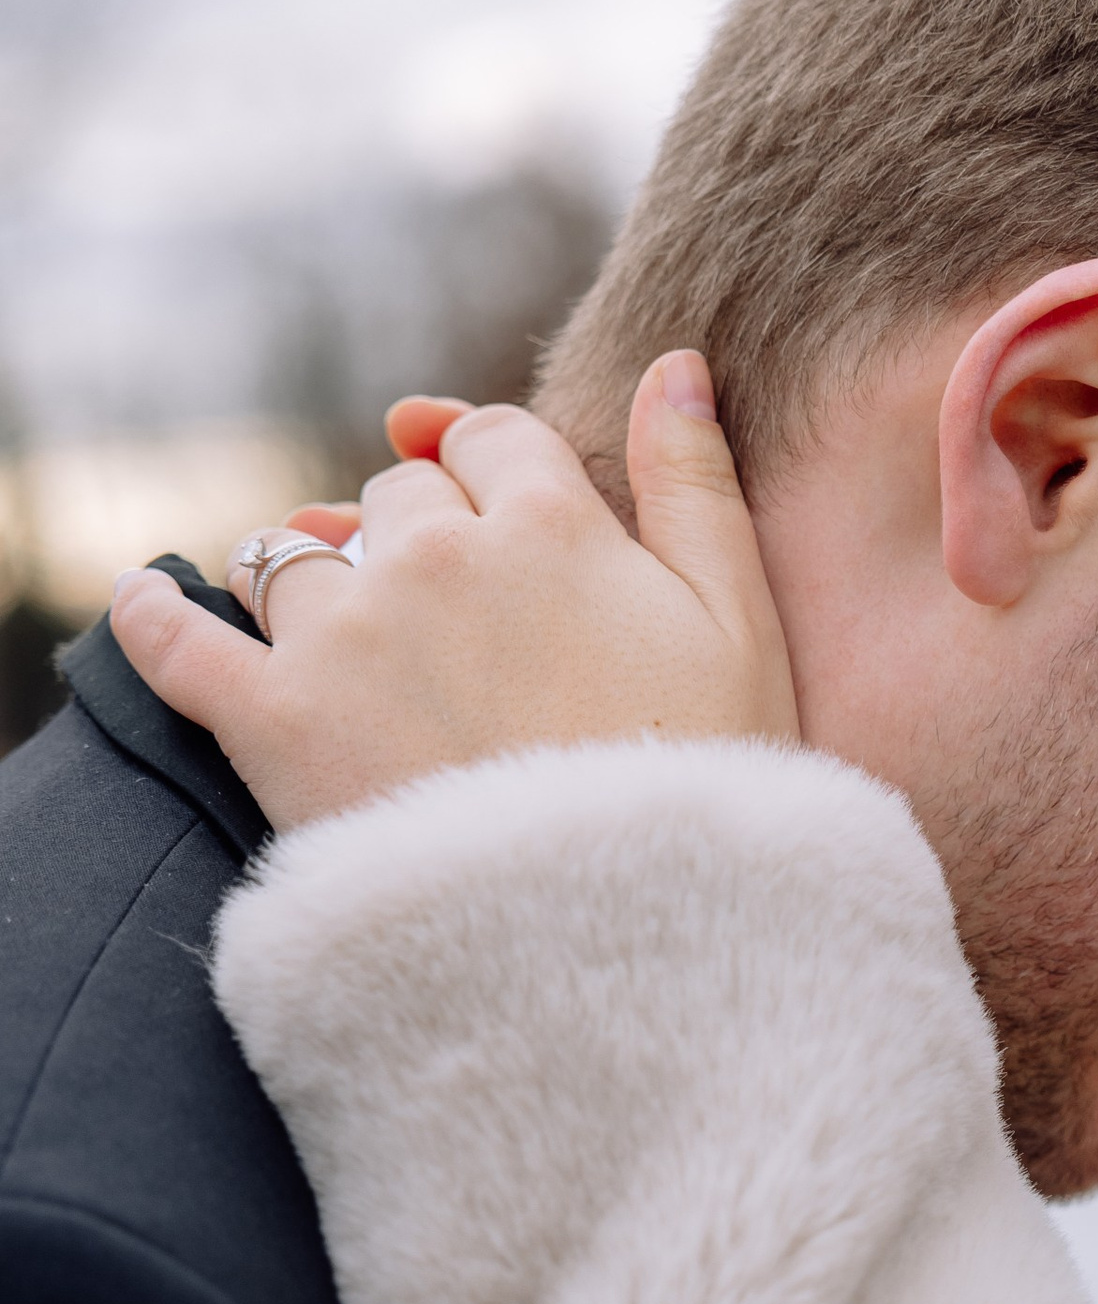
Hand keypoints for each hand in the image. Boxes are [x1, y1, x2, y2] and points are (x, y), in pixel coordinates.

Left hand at [110, 352, 798, 829]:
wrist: (631, 939)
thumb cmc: (709, 790)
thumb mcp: (743, 631)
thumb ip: (698, 486)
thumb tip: (675, 364)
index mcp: (551, 526)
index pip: (487, 441)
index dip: (493, 476)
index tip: (501, 523)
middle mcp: (436, 558)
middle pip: (393, 500)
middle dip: (418, 542)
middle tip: (454, 627)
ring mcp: (347, 637)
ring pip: (297, 559)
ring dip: (318, 587)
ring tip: (350, 651)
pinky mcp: (272, 722)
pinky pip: (177, 640)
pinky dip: (154, 618)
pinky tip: (147, 607)